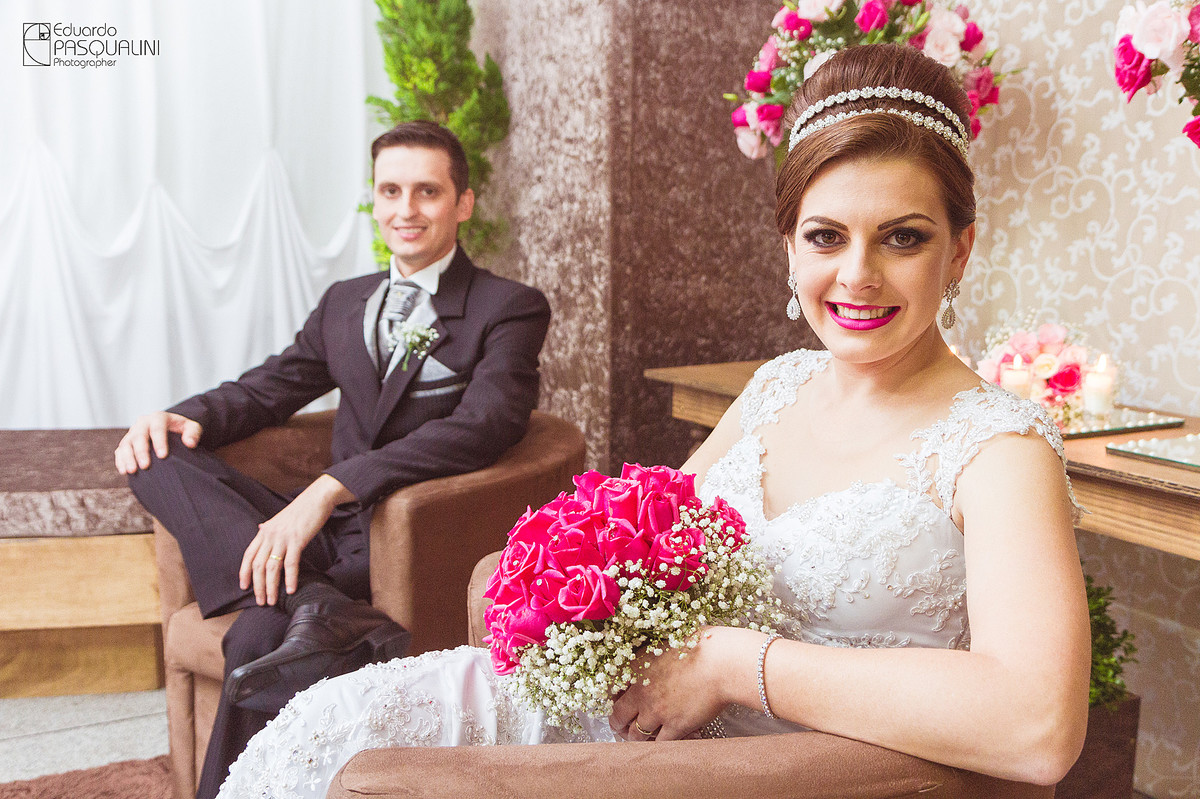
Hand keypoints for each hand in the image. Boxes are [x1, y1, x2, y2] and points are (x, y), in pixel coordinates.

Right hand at [114, 412, 201, 473]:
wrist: (169, 427)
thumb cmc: (181, 429)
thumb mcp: (191, 427)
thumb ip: (193, 432)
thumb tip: (190, 443)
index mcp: (158, 418)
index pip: (157, 428)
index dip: (159, 442)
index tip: (163, 456)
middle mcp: (142, 423)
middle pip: (139, 436)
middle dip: (141, 451)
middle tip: (145, 466)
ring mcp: (132, 433)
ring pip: (126, 444)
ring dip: (128, 457)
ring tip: (132, 471)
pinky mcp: (126, 443)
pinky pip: (120, 451)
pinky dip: (120, 460)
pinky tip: (124, 471)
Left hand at [238, 474, 353, 605]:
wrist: (317, 498)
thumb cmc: (301, 510)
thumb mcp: (280, 519)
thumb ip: (269, 528)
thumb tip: (260, 529)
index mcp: (264, 531)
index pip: (248, 555)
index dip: (244, 573)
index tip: (244, 587)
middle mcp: (270, 535)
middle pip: (258, 566)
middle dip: (258, 586)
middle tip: (261, 602)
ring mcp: (283, 538)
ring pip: (271, 568)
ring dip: (271, 587)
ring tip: (273, 601)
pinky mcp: (297, 540)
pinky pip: (290, 563)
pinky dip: (290, 578)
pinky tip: (291, 589)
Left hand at [608, 627, 732, 741]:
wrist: (723, 662)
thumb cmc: (702, 645)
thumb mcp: (668, 640)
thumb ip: (655, 653)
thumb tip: (655, 654)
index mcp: (636, 667)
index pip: (610, 687)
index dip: (610, 696)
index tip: (615, 699)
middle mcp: (642, 692)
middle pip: (617, 716)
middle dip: (617, 723)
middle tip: (621, 725)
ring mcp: (657, 712)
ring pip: (635, 735)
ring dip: (635, 737)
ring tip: (639, 737)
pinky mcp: (675, 727)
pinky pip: (659, 744)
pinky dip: (659, 744)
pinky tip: (663, 740)